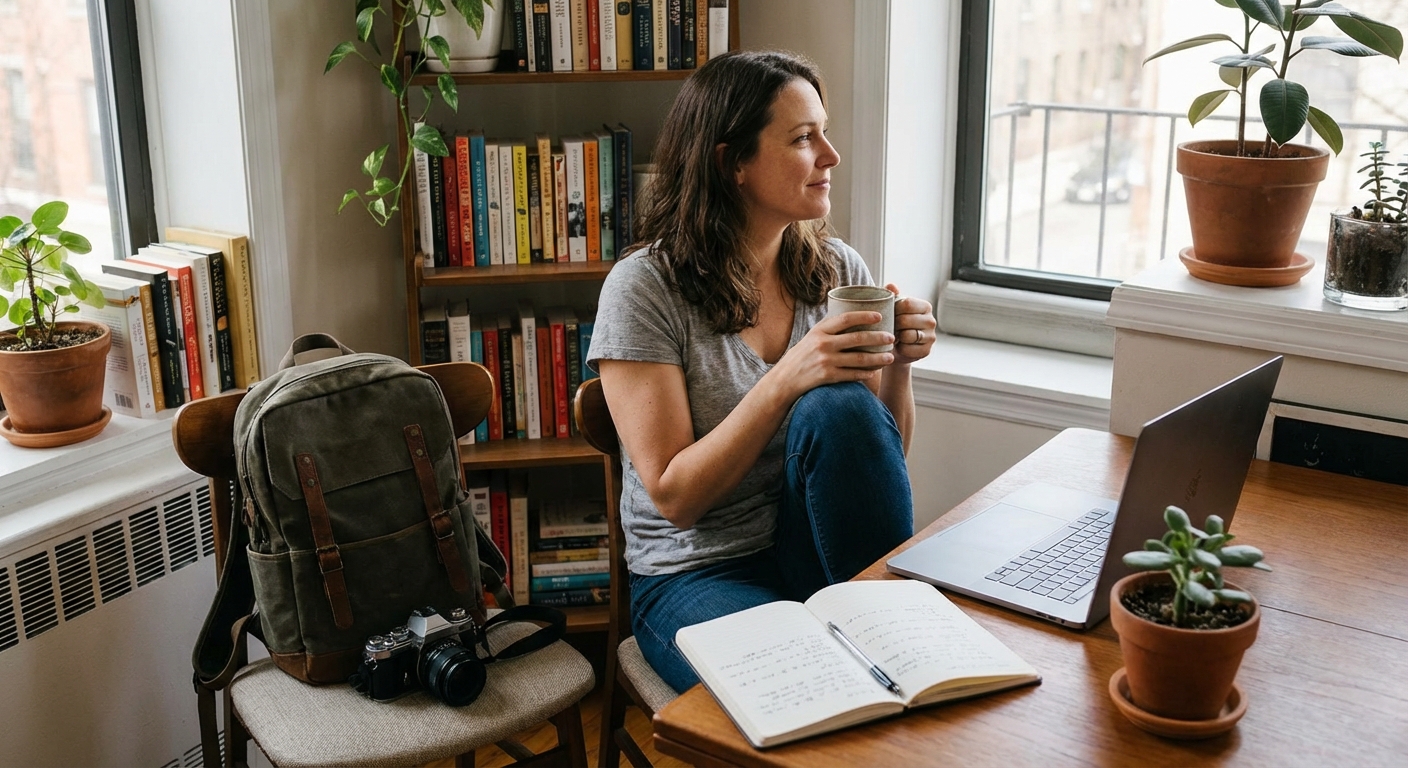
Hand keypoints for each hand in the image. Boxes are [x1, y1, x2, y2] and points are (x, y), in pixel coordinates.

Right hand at [769, 311, 894, 399]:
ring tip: (890, 357)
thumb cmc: (801, 356)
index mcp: (820, 331)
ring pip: (859, 359)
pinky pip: (852, 374)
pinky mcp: (828, 376)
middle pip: (857, 338)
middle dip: (878, 338)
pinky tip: (874, 372)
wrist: (784, 379)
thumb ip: (829, 328)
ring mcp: (826, 361)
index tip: (879, 316)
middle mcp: (823, 344)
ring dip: (877, 358)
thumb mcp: (811, 337)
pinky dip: (865, 373)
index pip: (846, 318)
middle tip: (892, 338)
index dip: (864, 316)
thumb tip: (853, 316)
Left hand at [885, 283, 935, 365]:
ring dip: (896, 337)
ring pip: (907, 335)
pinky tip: (899, 346)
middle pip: (905, 320)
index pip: (906, 304)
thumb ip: (891, 295)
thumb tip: (891, 286)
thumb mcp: (892, 307)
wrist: (898, 347)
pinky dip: (900, 349)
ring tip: (894, 336)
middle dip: (893, 325)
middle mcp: (931, 320)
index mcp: (925, 306)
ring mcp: (931, 336)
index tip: (889, 314)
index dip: (893, 309)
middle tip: (890, 327)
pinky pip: (907, 349)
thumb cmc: (895, 323)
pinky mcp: (926, 351)